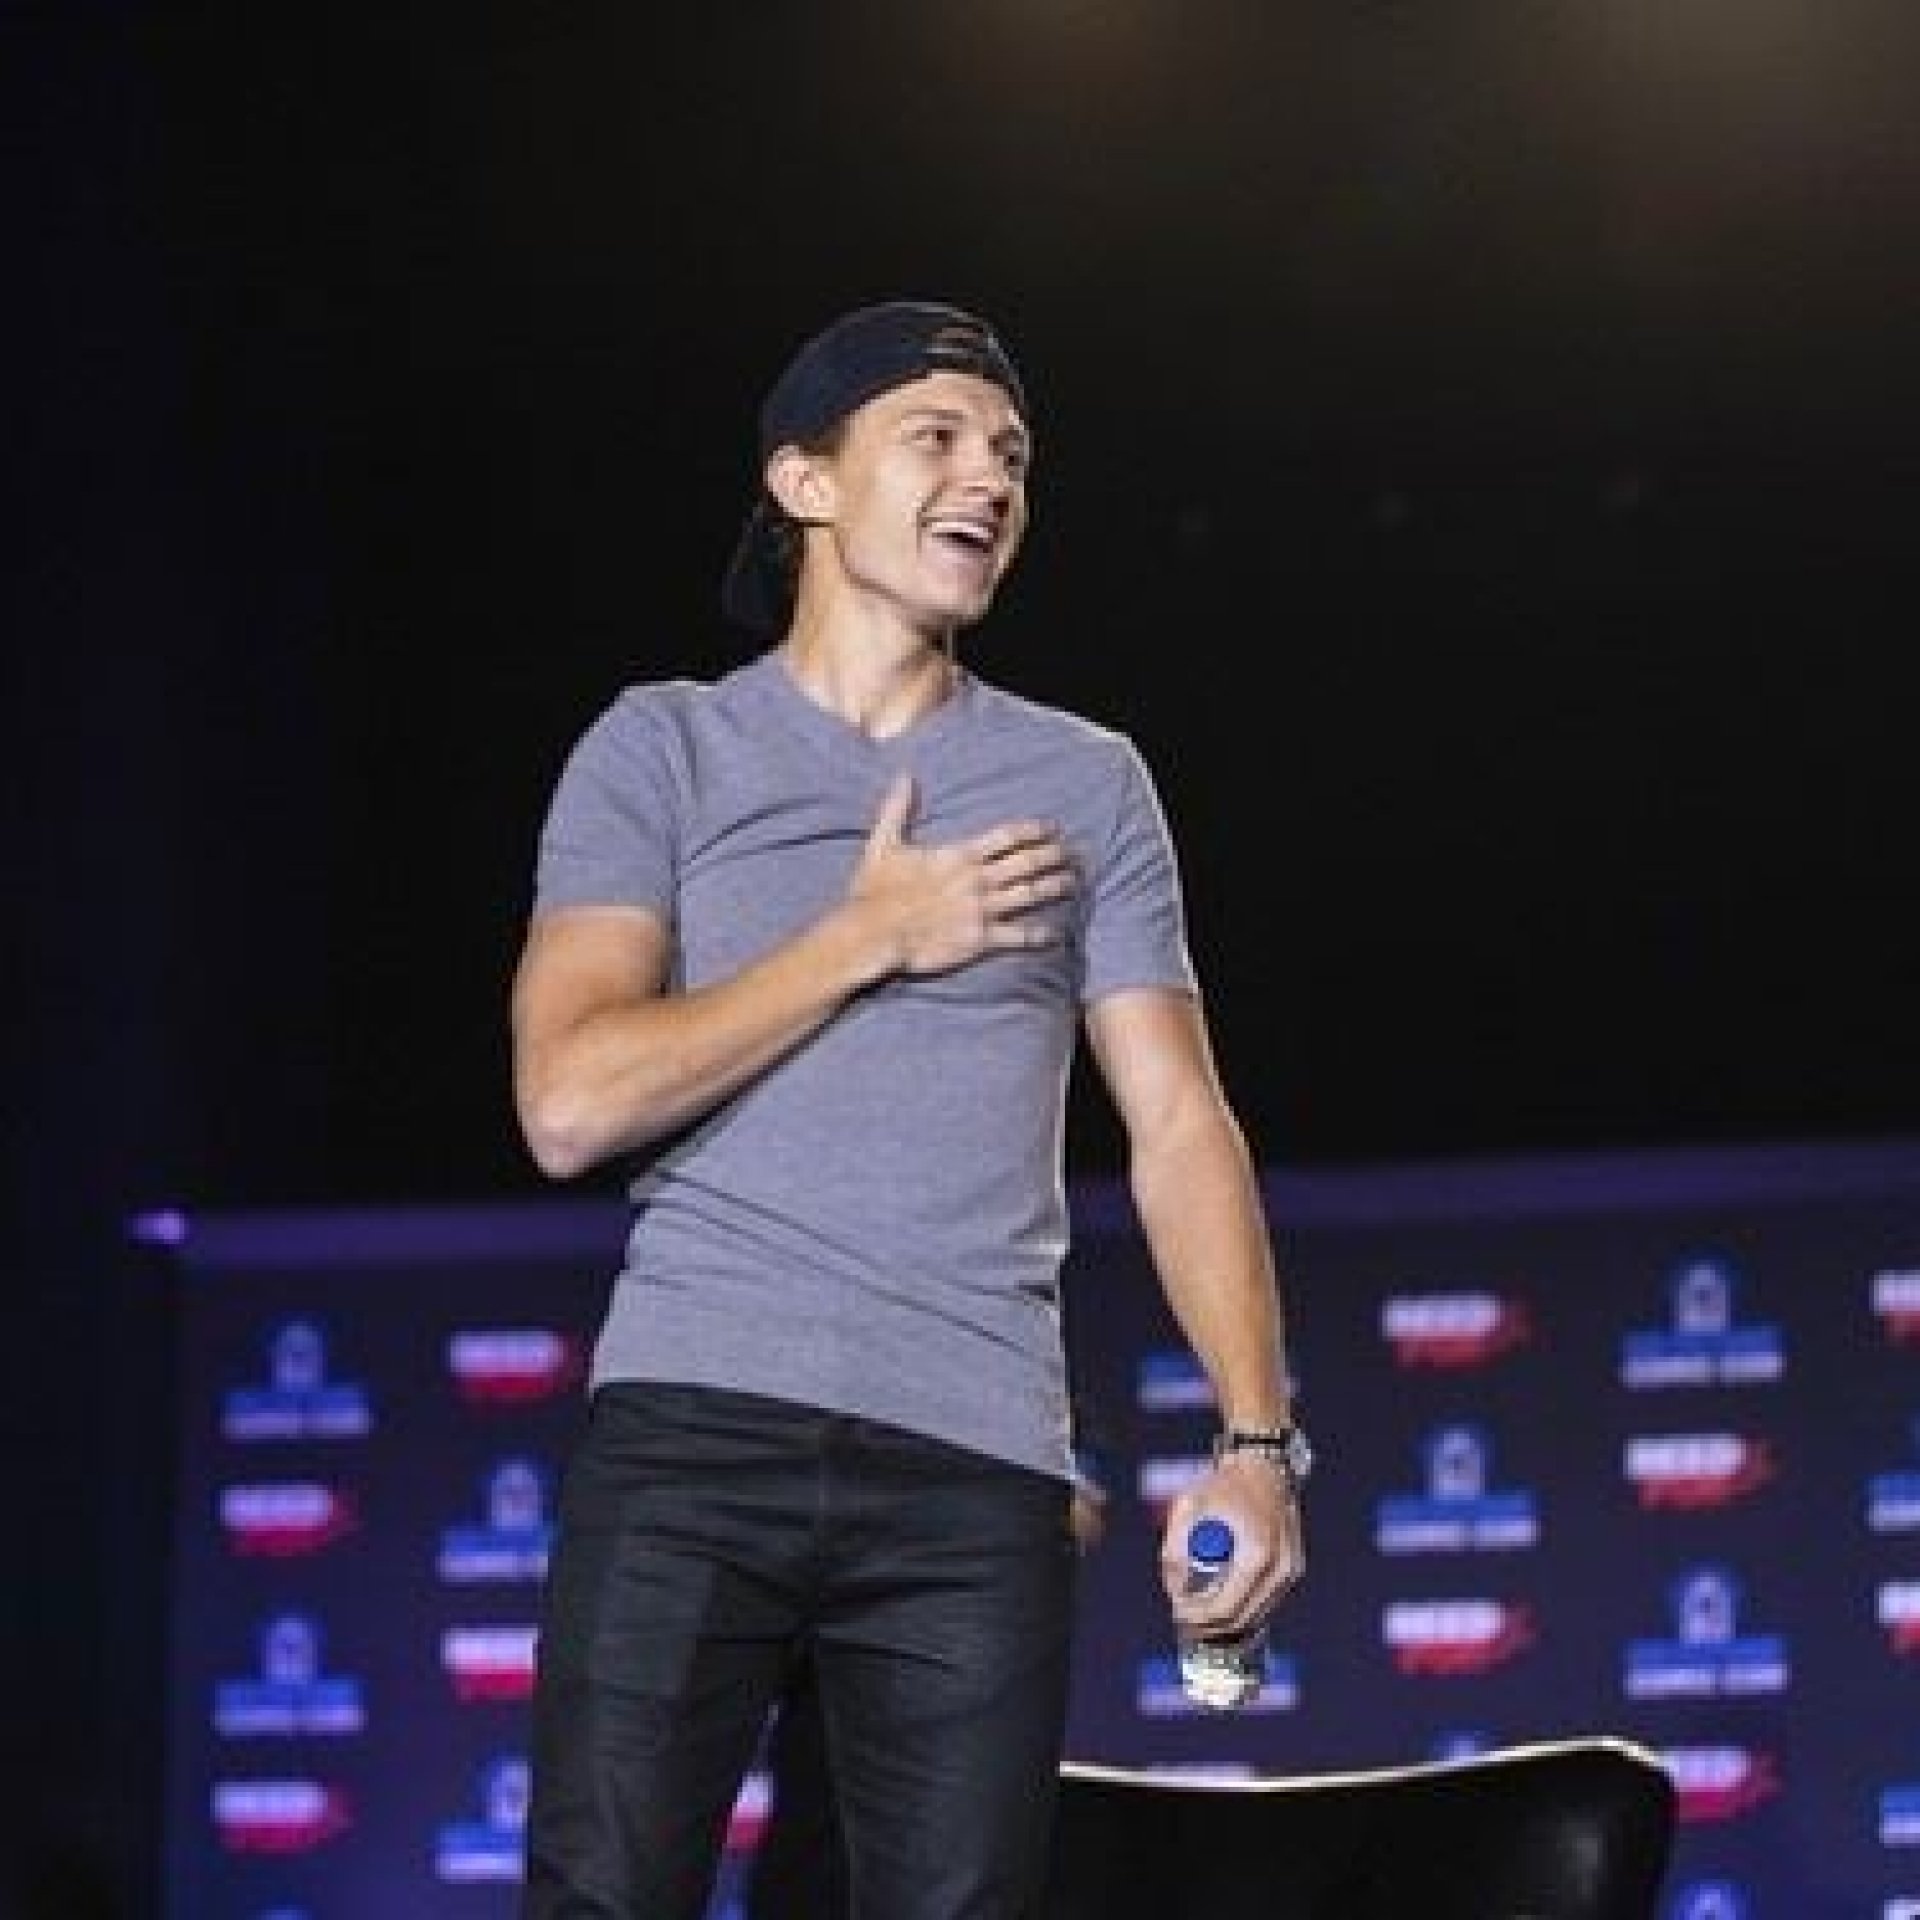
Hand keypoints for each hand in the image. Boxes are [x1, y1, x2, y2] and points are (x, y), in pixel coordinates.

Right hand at [850, 774, 1078, 976]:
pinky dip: (1040, 934)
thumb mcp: (883, 844)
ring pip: (1030, 895)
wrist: (872, 935)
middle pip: (1027, 863)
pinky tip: (1056, 933)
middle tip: (1074, 853)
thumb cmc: (874, 892)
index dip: (1034, 830)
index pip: (1007, 836)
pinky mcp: (980, 939)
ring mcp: (982, 910)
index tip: (1053, 828)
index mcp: (959, 855)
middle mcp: (977, 880)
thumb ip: (898, 810)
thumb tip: (905, 776)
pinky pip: (1018, 935)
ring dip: (1055, 887)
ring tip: (1073, 882)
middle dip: (1054, 856)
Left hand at [1159, 1452, 1305, 1640]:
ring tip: (1198, 1604)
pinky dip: (1241, 1604)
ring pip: (1253, 1615)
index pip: (1224, 1609)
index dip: (1196, 1615)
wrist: (1263, 1467)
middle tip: (1183, 1612)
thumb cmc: (1224, 1485)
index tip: (1176, 1608)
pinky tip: (1220, 1596)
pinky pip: (1264, 1601)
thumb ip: (1175, 1550)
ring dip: (1225, 1616)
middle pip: (1240, 1620)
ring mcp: (1290, 1573)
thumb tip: (1176, 1587)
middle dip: (1208, 1622)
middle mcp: (1280, 1570)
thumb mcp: (1189, 1509)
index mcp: (1257, 1556)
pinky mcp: (1292, 1571)